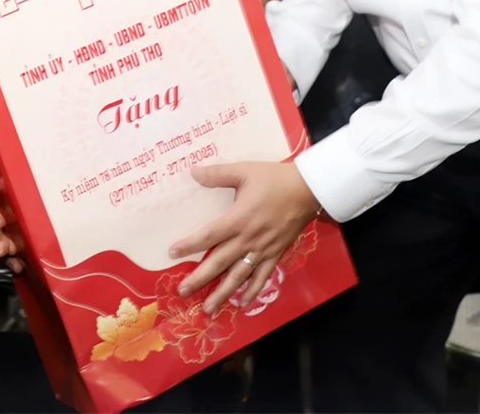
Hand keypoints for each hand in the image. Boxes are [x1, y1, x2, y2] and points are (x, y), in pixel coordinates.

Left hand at [168, 161, 319, 313]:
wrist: (308, 189)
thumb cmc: (275, 179)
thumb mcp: (244, 171)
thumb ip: (218, 174)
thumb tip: (192, 171)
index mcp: (239, 218)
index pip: (209, 235)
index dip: (190, 245)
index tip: (172, 253)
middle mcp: (248, 239)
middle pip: (220, 262)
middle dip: (200, 278)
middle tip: (182, 291)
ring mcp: (262, 250)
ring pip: (239, 276)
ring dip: (222, 293)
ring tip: (208, 308)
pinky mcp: (275, 254)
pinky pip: (262, 277)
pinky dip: (252, 292)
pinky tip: (241, 303)